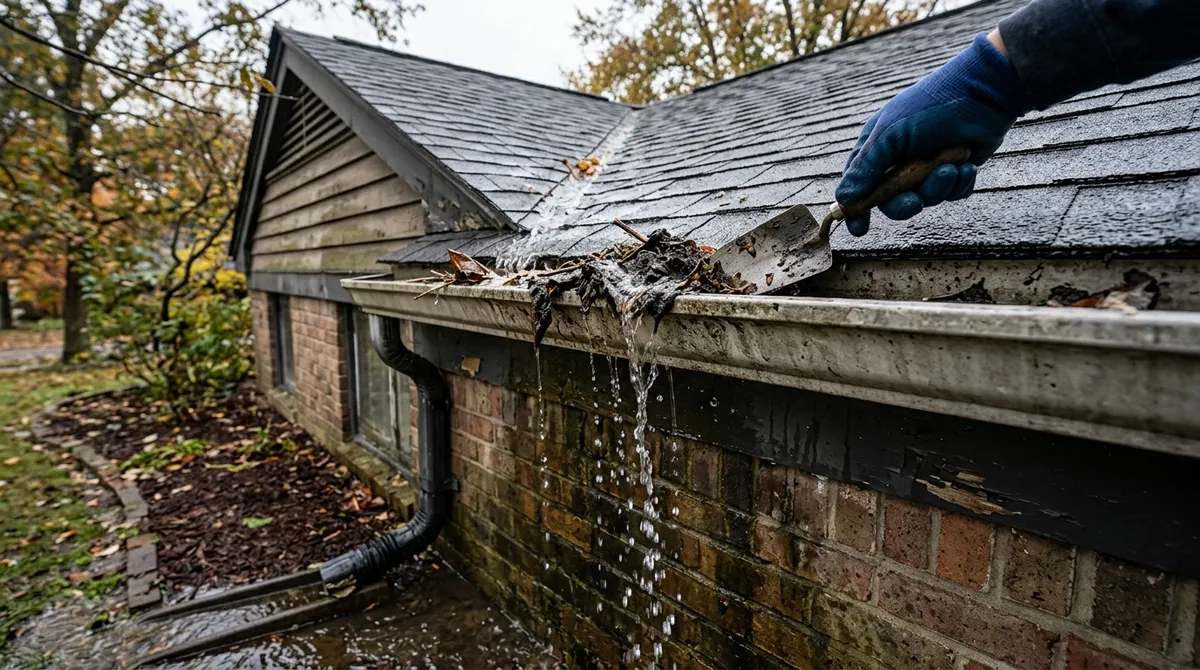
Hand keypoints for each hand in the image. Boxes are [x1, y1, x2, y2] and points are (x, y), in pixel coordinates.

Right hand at [836, 31, 1032, 235]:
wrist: (984, 93)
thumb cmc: (930, 106)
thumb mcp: (890, 134)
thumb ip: (865, 168)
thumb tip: (843, 199)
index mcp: (879, 148)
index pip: (858, 184)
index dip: (857, 208)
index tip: (859, 228)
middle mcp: (901, 160)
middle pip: (892, 201)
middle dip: (904, 204)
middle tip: (915, 201)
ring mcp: (929, 167)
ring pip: (926, 199)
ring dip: (938, 188)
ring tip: (950, 168)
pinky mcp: (955, 171)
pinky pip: (952, 194)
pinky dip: (959, 184)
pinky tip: (966, 165)